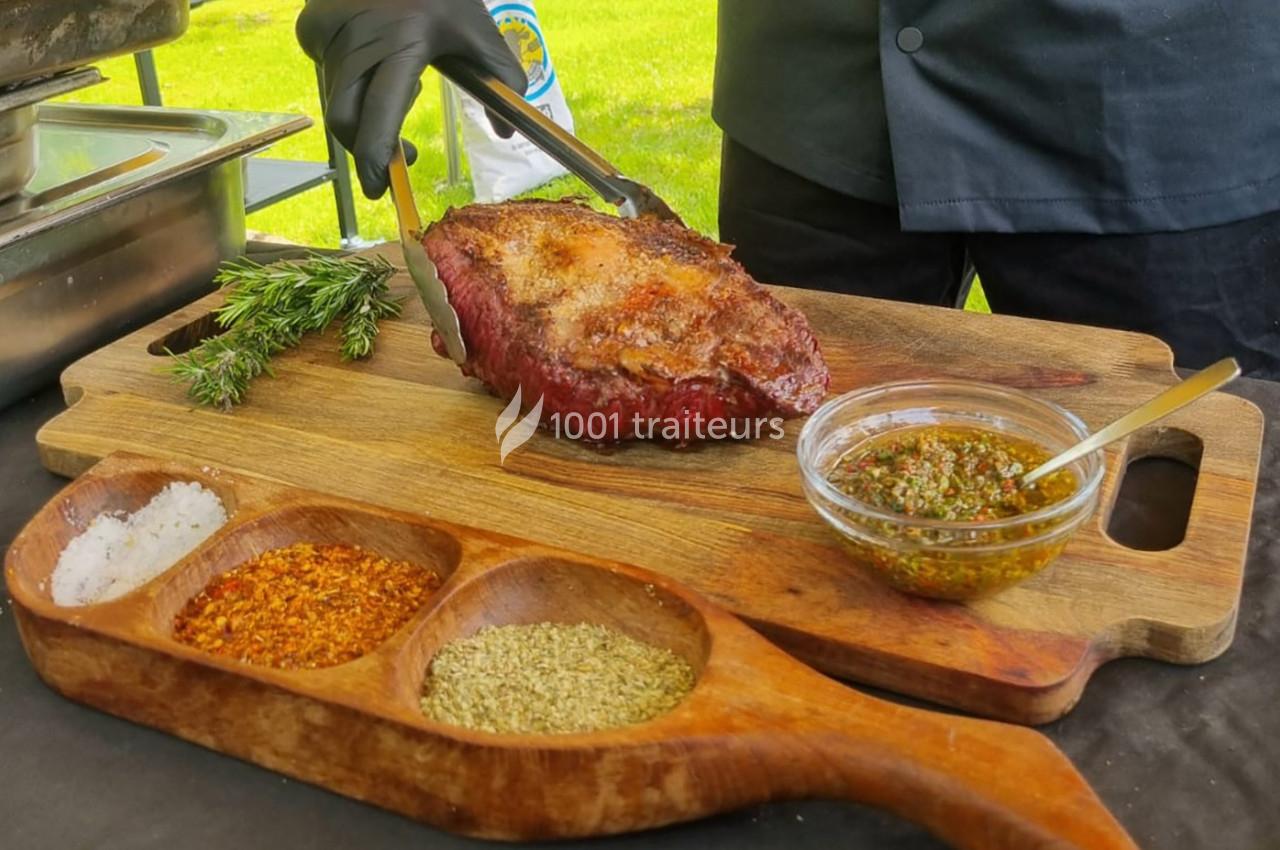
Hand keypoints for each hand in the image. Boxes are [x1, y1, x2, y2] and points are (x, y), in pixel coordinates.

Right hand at [296, 0, 527, 198]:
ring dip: (364, 110)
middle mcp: (358, 42)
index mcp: (402, 44)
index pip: (377, 116)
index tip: (380, 188)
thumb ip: (503, 80)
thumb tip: (507, 132)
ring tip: (402, 84)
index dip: (374, 158)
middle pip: (345, 120)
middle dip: (367, 149)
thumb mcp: (479, 29)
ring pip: (336, 99)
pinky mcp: (311, 29)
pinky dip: (349, 82)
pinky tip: (374, 58)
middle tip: (396, 158)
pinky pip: (326, 74)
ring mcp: (328, 33)